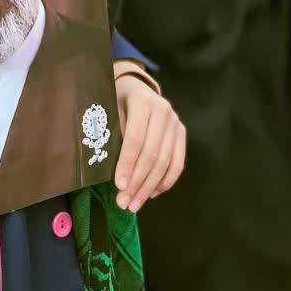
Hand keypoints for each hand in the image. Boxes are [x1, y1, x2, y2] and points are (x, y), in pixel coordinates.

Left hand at [113, 74, 185, 212]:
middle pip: (152, 153)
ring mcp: (175, 122)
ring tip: (135, 204)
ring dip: (149, 187)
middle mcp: (163, 110)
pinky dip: (165, 182)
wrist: (135, 86)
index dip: (127, 163)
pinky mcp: (182, 133)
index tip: (119, 186)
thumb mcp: (108, 109)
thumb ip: (112, 133)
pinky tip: (151, 194)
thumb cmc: (115, 100)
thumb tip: (109, 168)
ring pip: (165, 162)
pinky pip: (177, 163)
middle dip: (138, 182)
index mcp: (142, 101)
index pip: (135, 138)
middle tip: (124, 203)